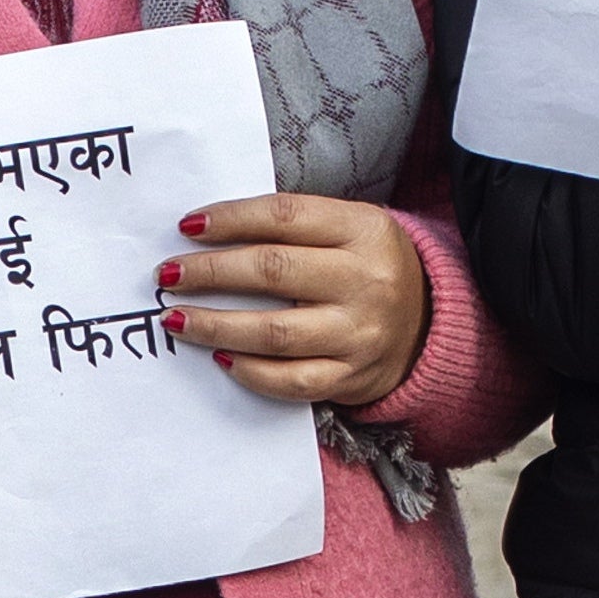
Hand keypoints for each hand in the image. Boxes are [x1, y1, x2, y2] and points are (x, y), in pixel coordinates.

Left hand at [161, 191, 428, 410]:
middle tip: (168, 274)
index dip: (230, 219)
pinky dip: (250, 370)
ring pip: (274, 332)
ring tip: (177, 319)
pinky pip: (290, 380)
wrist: (430, 324)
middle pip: (273, 272)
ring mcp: (361, 334)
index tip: (187, 226)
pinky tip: (221, 357)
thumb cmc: (369, 267)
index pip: (284, 217)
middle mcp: (367, 281)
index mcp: (365, 230)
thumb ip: (291, 227)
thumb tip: (207, 231)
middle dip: (210, 272)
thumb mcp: (349, 228)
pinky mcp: (352, 377)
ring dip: (216, 325)